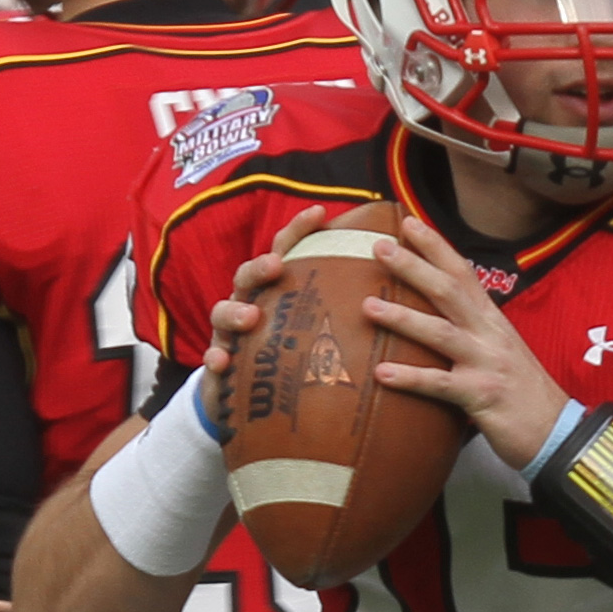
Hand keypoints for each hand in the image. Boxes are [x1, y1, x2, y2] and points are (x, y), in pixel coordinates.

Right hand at [200, 205, 328, 419]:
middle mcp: (250, 303)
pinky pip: (214, 357)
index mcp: (277, 289)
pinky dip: (215, 357)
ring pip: (222, 312)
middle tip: (276, 265)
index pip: (286, 251)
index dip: (299, 230)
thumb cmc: (294, 354)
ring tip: (250, 317)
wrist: (254, 399)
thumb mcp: (319, 329)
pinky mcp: (221, 364)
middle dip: (259, 267)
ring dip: (234, 310)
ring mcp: (231, 333)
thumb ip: (346, 309)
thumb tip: (398, 290)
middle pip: (248, 276)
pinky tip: (222, 362)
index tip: (320, 212)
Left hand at [363, 215, 568, 469]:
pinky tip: (381, 375)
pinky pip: (441, 385)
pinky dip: (411, 378)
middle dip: (415, 267)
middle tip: (379, 247)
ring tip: (367, 306)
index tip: (409, 223)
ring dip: (403, 318)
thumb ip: (473, 332)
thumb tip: (439, 317)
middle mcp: (490, 335)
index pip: (464, 274)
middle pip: (449, 292)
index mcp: (493, 321)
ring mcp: (487, 364)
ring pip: (441, 333)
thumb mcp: (501, 352)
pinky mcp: (483, 397)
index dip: (437, 247)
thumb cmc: (524, 394)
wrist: (558, 432)